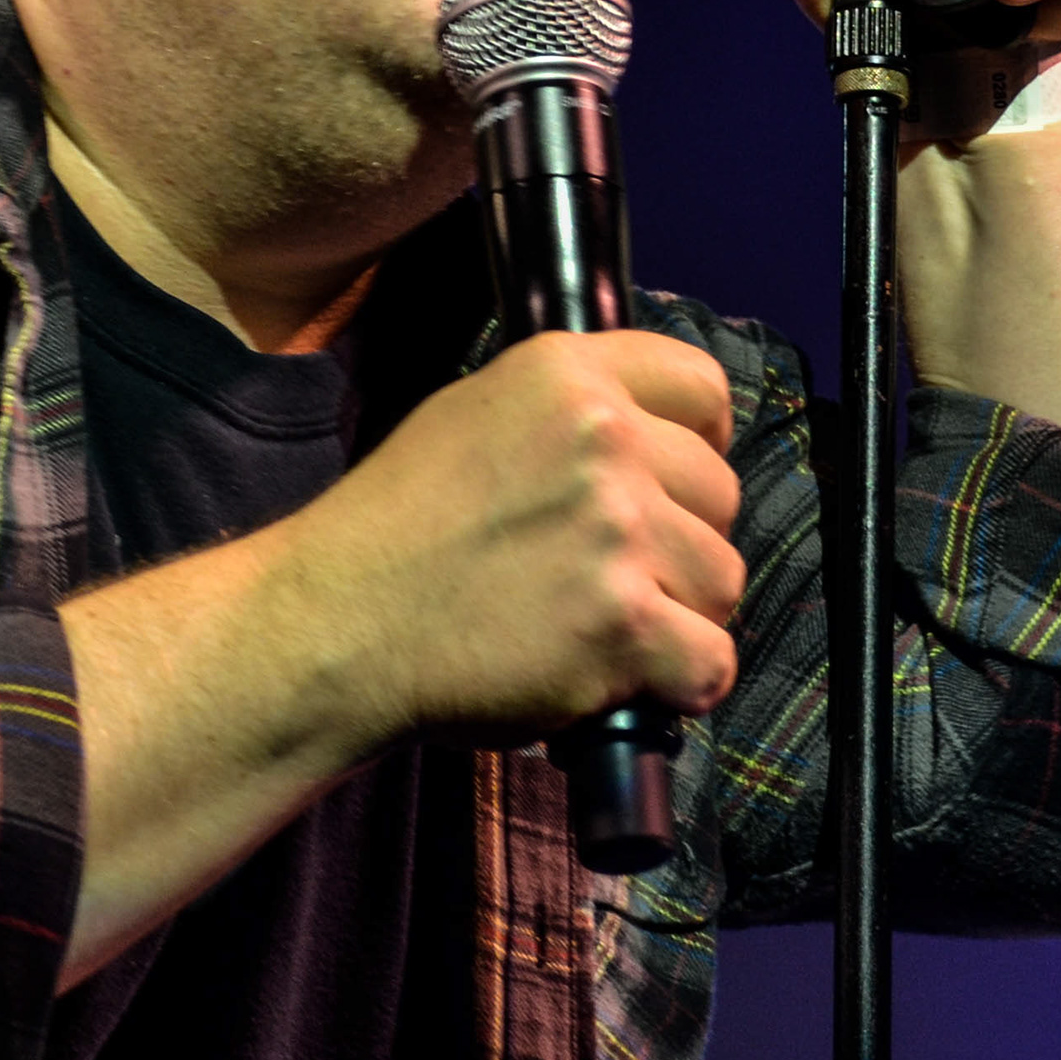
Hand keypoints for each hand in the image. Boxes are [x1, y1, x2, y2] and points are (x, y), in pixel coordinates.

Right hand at [269, 328, 742, 742]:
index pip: (703, 388)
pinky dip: (677, 685)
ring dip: (680, 615)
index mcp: (567, 374)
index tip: (671, 483)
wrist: (337, 626)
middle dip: (680, 541)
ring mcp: (618, 532)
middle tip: (610, 574)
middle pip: (721, 493)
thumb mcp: (472, 416)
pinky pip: (711, 663)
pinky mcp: (625, 623)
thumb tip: (655, 439)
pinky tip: (623, 680)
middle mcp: (603, 439)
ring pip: (723, 580)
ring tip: (601, 627)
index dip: (698, 443)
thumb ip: (568, 413)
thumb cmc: (395, 531)